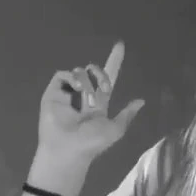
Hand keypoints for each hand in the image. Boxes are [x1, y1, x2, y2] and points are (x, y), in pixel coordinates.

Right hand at [38, 41, 143, 163]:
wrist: (68, 150)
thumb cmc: (91, 144)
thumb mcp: (115, 130)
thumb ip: (127, 115)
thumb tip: (141, 101)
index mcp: (99, 103)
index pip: (108, 78)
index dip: (114, 61)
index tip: (120, 44)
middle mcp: (83, 95)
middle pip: (94, 71)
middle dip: (101, 74)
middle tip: (103, 89)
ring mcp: (67, 94)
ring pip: (80, 72)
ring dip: (87, 82)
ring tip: (85, 100)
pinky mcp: (53, 93)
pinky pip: (62, 75)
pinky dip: (71, 77)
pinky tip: (76, 88)